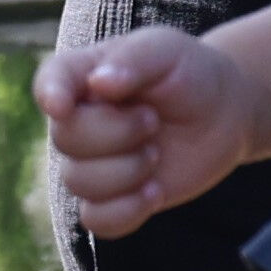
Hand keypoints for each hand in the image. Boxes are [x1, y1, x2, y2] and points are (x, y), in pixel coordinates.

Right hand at [37, 22, 270, 239]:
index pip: (50, 81)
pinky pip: (96, 219)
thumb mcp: (167, 51)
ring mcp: (92, 161)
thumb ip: (135, 59)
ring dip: (127, 172)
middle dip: (117, 135)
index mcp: (84, 76)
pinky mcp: (112, 198)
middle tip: (153, 121)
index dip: (48, 95)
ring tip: (157, 154)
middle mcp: (79, 119)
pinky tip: (155, 192)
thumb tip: (98, 83)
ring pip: (77, 182)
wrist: (222, 115)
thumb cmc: (190, 73)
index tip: (62, 107)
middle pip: (65, 139)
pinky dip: (126, 211)